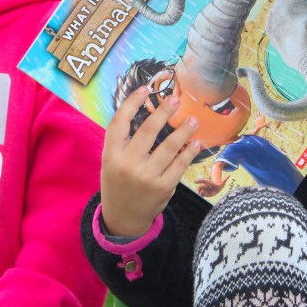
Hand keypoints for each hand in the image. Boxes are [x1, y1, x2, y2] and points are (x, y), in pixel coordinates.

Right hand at [100, 86, 202, 236]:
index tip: (145, 89)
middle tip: (176, 99)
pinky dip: (189, 152)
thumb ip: (124, 140)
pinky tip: (195, 143)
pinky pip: (180, 165)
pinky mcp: (163, 188)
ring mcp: (146, 177)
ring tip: (193, 119)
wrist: (123, 216)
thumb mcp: (111, 161)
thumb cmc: (118, 181)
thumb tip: (148, 110)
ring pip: (169, 147)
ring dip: (183, 130)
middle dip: (164, 112)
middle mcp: (127, 164)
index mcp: (110, 154)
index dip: (131, 103)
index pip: (119, 122)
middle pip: (148, 131)